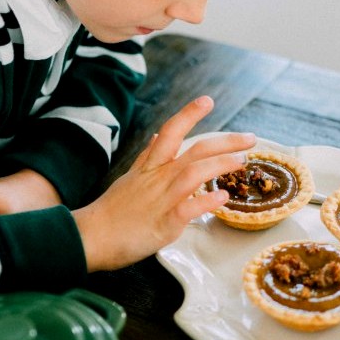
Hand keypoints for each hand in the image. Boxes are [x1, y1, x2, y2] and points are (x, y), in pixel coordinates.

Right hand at [73, 96, 254, 271]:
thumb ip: (147, 157)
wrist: (89, 238)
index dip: (189, 113)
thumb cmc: (111, 212)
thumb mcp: (129, 177)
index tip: (207, 101)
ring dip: (220, 165)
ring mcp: (161, 199)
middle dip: (225, 141)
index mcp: (149, 167)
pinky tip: (223, 198)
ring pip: (193, 173)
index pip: (170, 131)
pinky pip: (188, 209)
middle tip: (250, 137)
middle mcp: (157, 178)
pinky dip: (206, 202)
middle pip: (194, 150)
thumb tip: (157, 135)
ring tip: (242, 161)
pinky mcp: (163, 223)